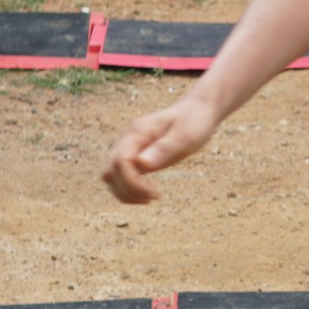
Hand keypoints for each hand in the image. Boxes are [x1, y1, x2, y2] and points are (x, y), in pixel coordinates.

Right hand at [102, 96, 221, 202]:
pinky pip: (120, 176)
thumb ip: (163, 149)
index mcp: (138, 132)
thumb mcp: (185, 136)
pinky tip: (146, 193)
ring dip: (125, 192)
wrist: (198, 110)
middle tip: (153, 197)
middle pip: (110, 171)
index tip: (155, 193)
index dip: (133, 183)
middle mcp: (128, 139)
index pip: (121, 161)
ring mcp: (129, 147)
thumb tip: (141, 164)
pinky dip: (129, 189)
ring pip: (111, 175)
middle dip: (128, 190)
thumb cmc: (194, 121)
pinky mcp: (134, 156)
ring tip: (150, 198)